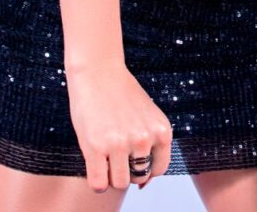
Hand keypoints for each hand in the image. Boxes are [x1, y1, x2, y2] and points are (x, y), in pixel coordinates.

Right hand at [66, 58, 172, 193]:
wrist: (98, 71)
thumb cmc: (121, 95)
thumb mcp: (147, 116)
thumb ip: (151, 145)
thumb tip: (144, 186)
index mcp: (162, 131)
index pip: (157, 170)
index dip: (143, 168)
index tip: (131, 157)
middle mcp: (144, 139)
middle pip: (138, 178)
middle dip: (127, 170)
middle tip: (115, 152)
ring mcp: (120, 144)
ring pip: (119, 183)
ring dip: (111, 175)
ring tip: (104, 155)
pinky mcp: (96, 147)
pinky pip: (99, 184)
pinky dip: (97, 181)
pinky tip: (94, 164)